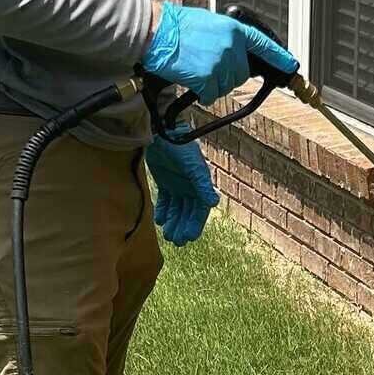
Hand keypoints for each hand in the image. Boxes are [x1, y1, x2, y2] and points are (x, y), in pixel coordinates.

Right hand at [141, 2, 298, 105]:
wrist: (156, 33)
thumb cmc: (175, 26)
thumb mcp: (208, 22)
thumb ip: (226, 37)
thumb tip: (233, 51)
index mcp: (233, 30)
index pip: (263, 44)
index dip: (279, 57)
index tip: (290, 66)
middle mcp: (232, 46)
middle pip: (240, 74)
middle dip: (226, 75)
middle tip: (206, 66)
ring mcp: (221, 63)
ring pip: (225, 86)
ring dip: (212, 84)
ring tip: (195, 68)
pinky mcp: (207, 78)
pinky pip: (210, 95)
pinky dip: (201, 93)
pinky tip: (190, 78)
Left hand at [144, 125, 219, 245]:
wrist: (161, 133)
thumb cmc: (180, 147)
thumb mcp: (193, 166)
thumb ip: (201, 184)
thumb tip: (214, 203)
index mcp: (199, 184)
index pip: (200, 209)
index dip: (196, 224)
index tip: (189, 238)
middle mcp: (189, 186)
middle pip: (187, 212)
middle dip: (183, 226)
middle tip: (176, 241)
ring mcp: (176, 184)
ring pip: (176, 208)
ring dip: (173, 221)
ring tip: (168, 235)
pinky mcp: (164, 181)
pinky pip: (165, 201)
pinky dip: (163, 211)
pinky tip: (159, 220)